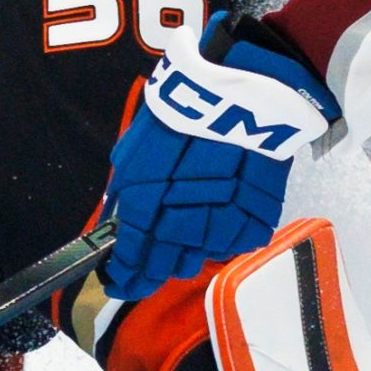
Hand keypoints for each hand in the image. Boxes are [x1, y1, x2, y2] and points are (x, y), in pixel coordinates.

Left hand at [101, 12, 336, 300]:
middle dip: (152, 268)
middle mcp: (181, 224)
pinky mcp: (253, 221)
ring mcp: (220, 227)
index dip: (122, 275)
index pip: (130, 258)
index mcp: (145, 205)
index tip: (117, 279)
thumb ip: (125, 194)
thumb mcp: (135, 148)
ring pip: (197, 259)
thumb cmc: (181, 110)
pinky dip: (220, 236)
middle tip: (149, 259)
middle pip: (164, 266)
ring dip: (187, 251)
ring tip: (186, 227)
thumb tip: (119, 222)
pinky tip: (216, 213)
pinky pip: (229, 244)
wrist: (242, 91)